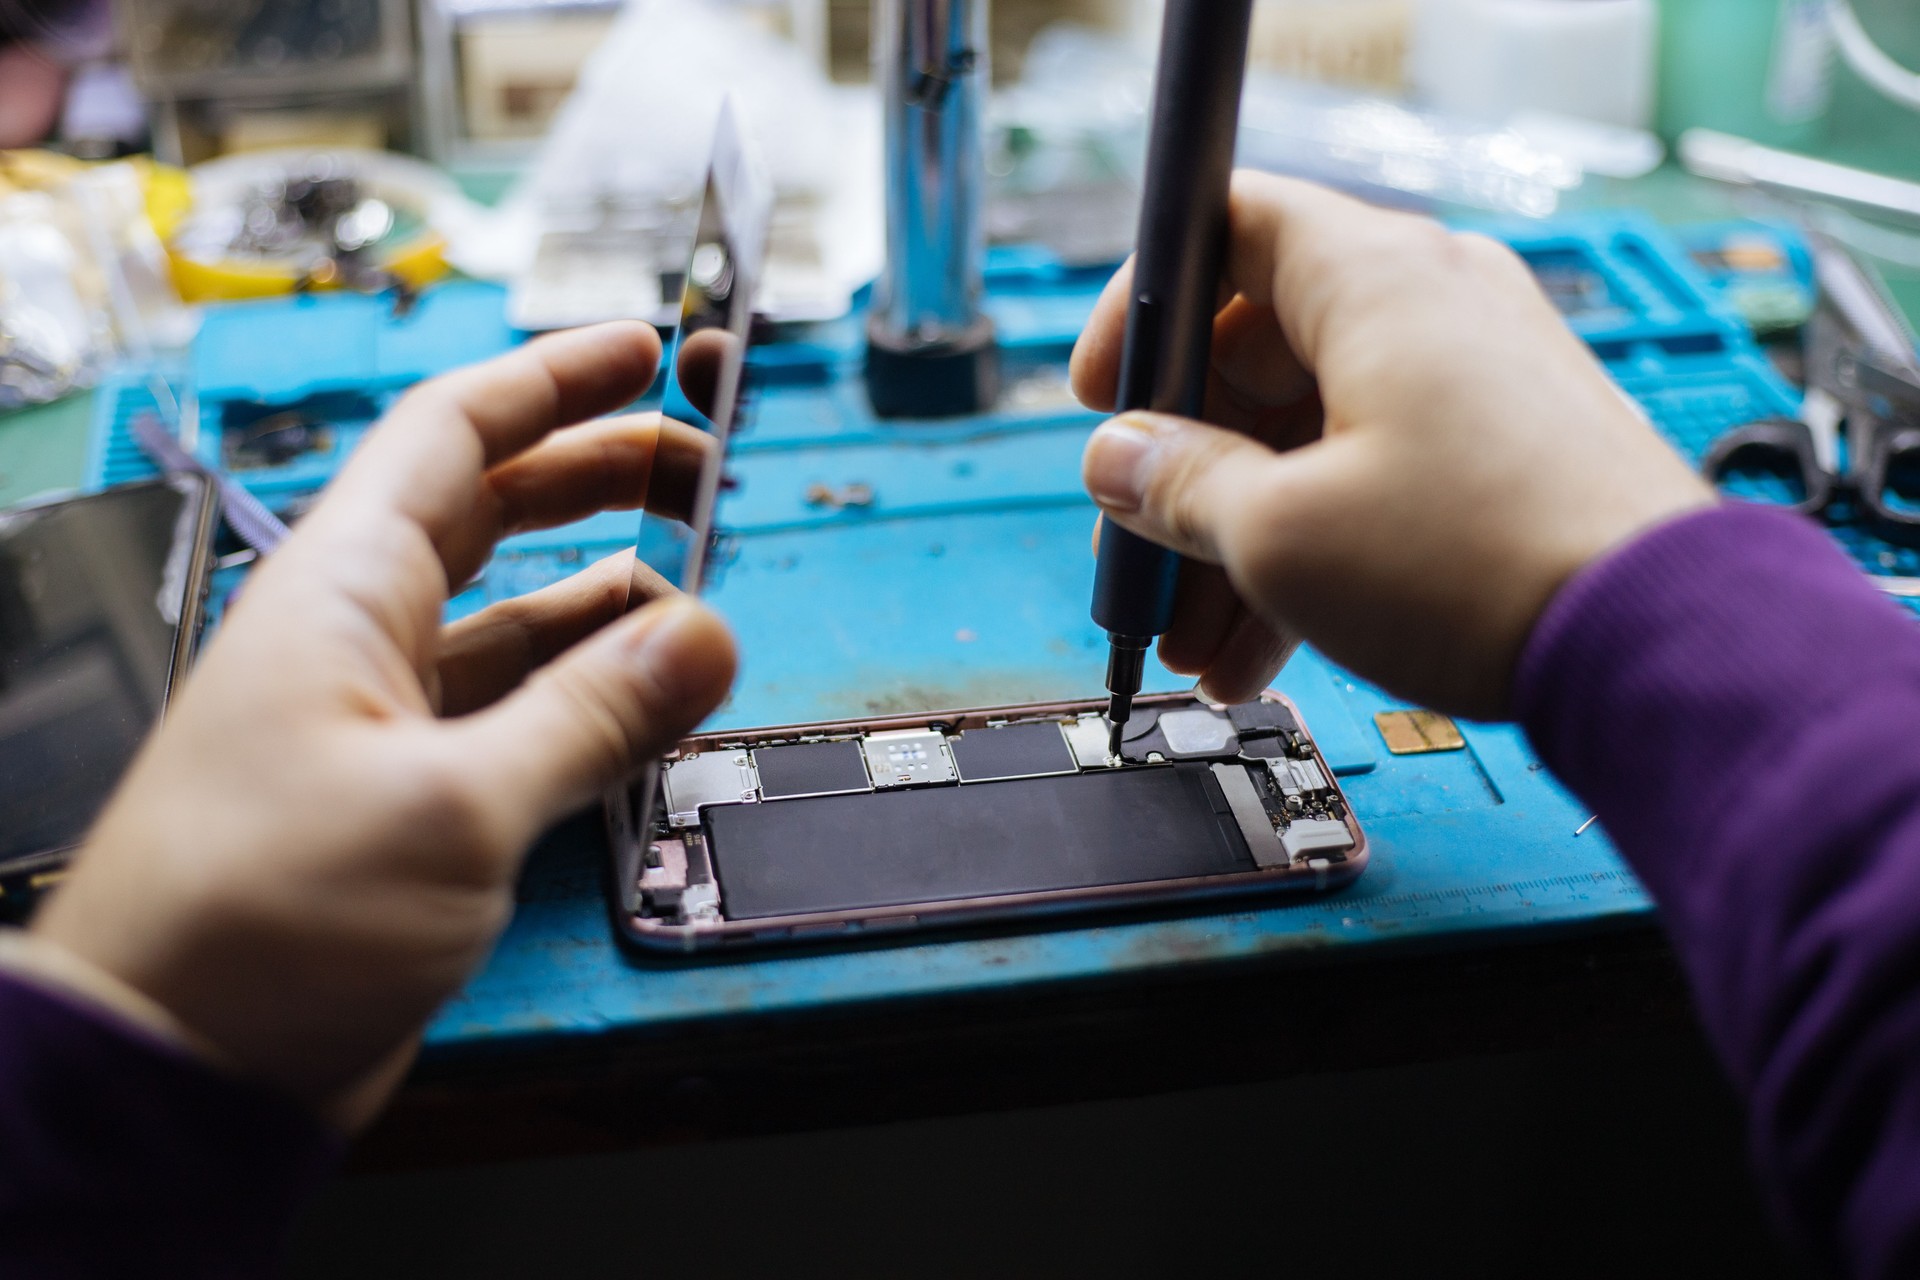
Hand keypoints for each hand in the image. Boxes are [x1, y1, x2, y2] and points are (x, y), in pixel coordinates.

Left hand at [32, 323, 736, 1128]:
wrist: (173, 1064)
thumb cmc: (255, 923)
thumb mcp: (452, 806)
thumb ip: (592, 715)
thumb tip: (703, 636)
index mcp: (339, 595)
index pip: (453, 437)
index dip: (552, 382)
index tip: (639, 351)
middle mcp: (354, 639)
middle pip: (487, 512)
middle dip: (593, 472)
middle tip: (694, 461)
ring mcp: (378, 720)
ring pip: (510, 619)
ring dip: (603, 595)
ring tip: (692, 584)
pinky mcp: (403, 798)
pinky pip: (512, 713)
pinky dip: (584, 697)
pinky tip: (644, 702)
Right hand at [1073, 172, 1713, 718]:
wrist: (1658, 643)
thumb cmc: (1484, 564)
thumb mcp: (1282, 532)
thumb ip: (1177, 483)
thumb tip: (1117, 457)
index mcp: (1373, 279)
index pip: (1223, 228)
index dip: (1142, 307)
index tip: (1101, 392)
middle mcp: (1432, 305)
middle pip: (1257, 356)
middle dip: (1186, 473)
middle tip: (1145, 556)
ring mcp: (1477, 377)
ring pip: (1313, 434)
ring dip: (1242, 536)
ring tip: (1201, 641)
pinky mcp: (1507, 449)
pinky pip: (1375, 476)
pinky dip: (1315, 546)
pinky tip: (1265, 647)